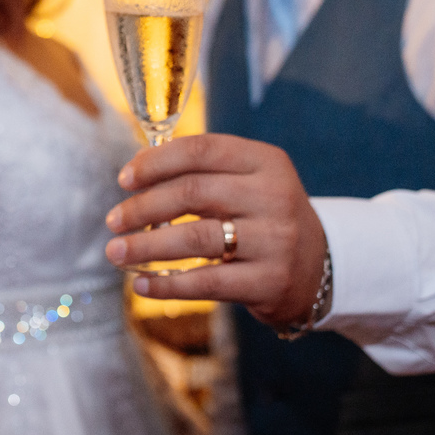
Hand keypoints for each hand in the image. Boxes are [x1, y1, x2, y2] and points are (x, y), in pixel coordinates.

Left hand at [104, 133, 326, 328]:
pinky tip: (141, 284)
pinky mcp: (270, 281)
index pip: (202, 150)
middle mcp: (274, 196)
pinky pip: (206, 283)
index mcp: (266, 161)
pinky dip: (167, 284)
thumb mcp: (249, 182)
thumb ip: (203, 173)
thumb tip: (136, 173)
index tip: (124, 179)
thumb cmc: (264, 218)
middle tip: (113, 220)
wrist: (321, 268)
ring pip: (195, 239)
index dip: (156, 162)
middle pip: (193, 193)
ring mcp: (276, 241)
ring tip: (116, 251)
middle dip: (142, 207)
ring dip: (146, 246)